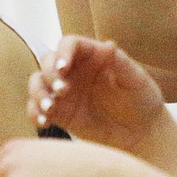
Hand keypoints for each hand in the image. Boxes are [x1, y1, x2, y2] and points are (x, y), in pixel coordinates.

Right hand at [28, 36, 165, 150]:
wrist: (141, 131)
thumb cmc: (142, 99)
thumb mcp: (136, 80)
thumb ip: (120, 63)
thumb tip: (107, 45)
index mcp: (92, 55)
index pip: (69, 44)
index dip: (62, 53)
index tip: (64, 68)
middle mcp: (74, 70)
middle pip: (48, 62)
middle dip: (49, 74)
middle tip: (62, 90)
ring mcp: (64, 92)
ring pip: (37, 83)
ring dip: (38, 93)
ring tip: (49, 108)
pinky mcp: (59, 113)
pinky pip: (36, 108)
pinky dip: (34, 113)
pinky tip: (44, 122)